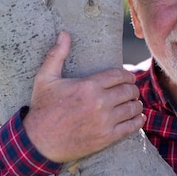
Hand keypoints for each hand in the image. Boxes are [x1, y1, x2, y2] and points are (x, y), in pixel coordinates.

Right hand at [23, 31, 144, 161]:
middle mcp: (99, 103)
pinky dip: (137, 120)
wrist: (39, 142)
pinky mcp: (106, 138)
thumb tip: (64, 33)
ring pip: (132, 108)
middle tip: (130, 90)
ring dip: (135, 103)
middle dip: (132, 88)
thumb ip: (57, 54)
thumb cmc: (42, 108)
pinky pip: (131, 127)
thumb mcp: (45, 78)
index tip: (127, 77)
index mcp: (88, 86)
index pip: (119, 75)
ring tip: (133, 102)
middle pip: (128, 90)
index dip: (126, 75)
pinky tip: (136, 117)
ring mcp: (104, 121)